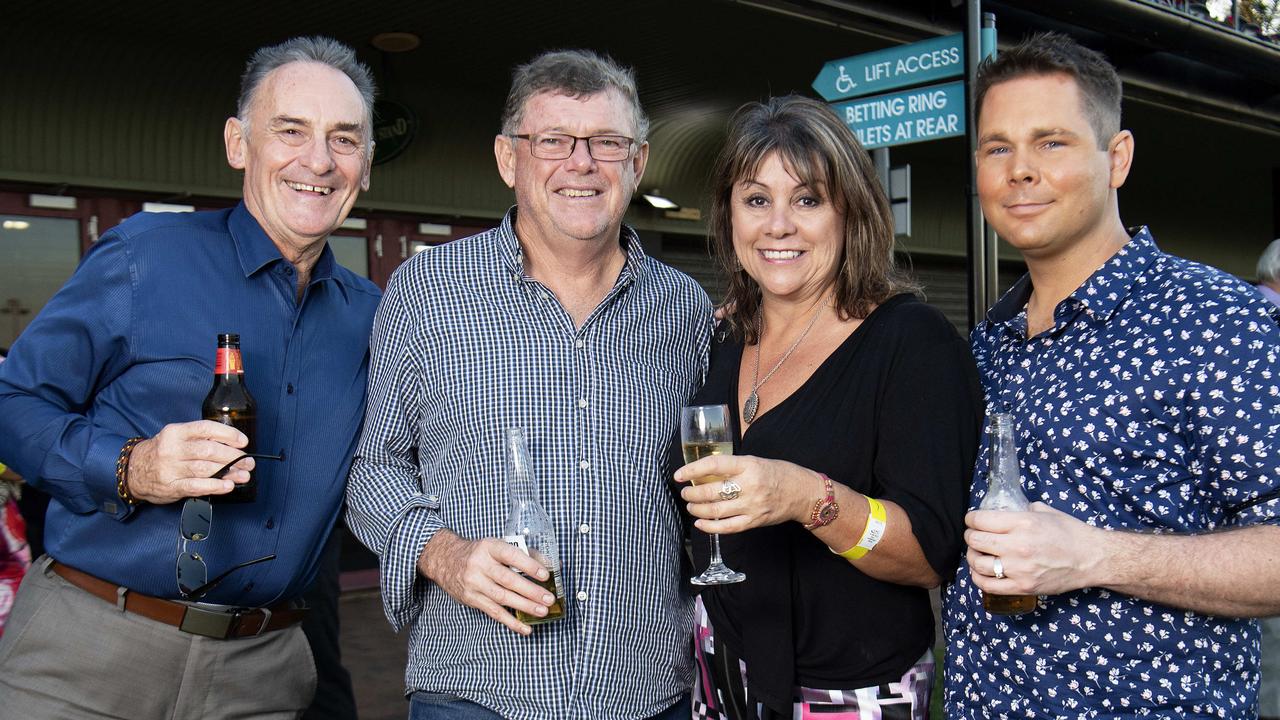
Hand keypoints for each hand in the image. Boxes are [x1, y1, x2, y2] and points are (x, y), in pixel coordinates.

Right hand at [126, 420, 253, 503]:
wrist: (132, 471)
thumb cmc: (162, 453)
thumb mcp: (176, 438)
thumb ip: (199, 439)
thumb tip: (232, 446)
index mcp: (176, 432)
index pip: (206, 429)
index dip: (228, 434)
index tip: (243, 441)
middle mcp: (172, 449)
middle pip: (209, 450)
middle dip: (233, 456)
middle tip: (248, 462)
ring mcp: (171, 469)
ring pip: (205, 469)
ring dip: (229, 472)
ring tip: (244, 475)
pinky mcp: (171, 486)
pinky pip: (196, 486)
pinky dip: (215, 486)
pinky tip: (227, 486)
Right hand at [417, 529, 557, 635]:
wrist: (446, 560)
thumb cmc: (480, 552)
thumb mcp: (497, 546)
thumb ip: (523, 553)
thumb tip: (552, 564)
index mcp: (489, 547)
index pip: (510, 555)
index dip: (529, 565)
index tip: (545, 575)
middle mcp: (480, 565)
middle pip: (507, 580)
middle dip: (530, 591)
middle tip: (549, 599)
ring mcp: (474, 583)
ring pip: (502, 598)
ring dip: (524, 606)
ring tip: (542, 612)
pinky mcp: (471, 599)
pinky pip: (494, 612)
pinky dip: (511, 621)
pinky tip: (525, 628)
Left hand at [674, 454, 816, 533]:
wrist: (803, 493)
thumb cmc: (778, 473)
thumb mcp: (755, 461)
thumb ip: (733, 467)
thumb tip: (704, 472)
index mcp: (748, 465)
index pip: (714, 465)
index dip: (692, 470)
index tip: (679, 475)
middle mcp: (749, 485)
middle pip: (711, 491)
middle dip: (692, 494)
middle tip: (685, 493)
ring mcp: (752, 505)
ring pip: (716, 511)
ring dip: (698, 510)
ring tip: (691, 506)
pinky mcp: (754, 521)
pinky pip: (728, 527)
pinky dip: (710, 527)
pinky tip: (701, 524)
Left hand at [964, 501, 1105, 596]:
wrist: (1092, 558)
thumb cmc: (1071, 533)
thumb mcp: (1045, 512)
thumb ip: (1022, 509)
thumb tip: (1004, 510)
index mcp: (1022, 523)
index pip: (979, 520)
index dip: (971, 519)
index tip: (972, 521)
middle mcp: (1018, 545)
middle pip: (975, 541)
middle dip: (970, 536)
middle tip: (974, 536)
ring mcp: (1019, 569)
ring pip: (977, 563)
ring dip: (972, 557)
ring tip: (978, 553)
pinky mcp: (1023, 587)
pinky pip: (988, 586)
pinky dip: (978, 578)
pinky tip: (981, 572)